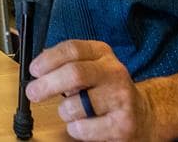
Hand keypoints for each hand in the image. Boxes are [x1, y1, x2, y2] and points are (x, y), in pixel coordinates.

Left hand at [26, 40, 156, 140]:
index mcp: (103, 54)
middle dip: (47, 85)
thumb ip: (67, 64)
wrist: (144, 116)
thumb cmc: (108, 90)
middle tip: (33, 93)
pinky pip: (83, 128)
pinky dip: (75, 128)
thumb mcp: (92, 67)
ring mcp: (121, 99)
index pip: (72, 49)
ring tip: (72, 111)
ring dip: (64, 111)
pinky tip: (83, 124)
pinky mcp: (122, 125)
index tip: (34, 70)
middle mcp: (114, 72)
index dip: (48, 59)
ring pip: (75, 105)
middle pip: (74, 74)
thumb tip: (38, 67)